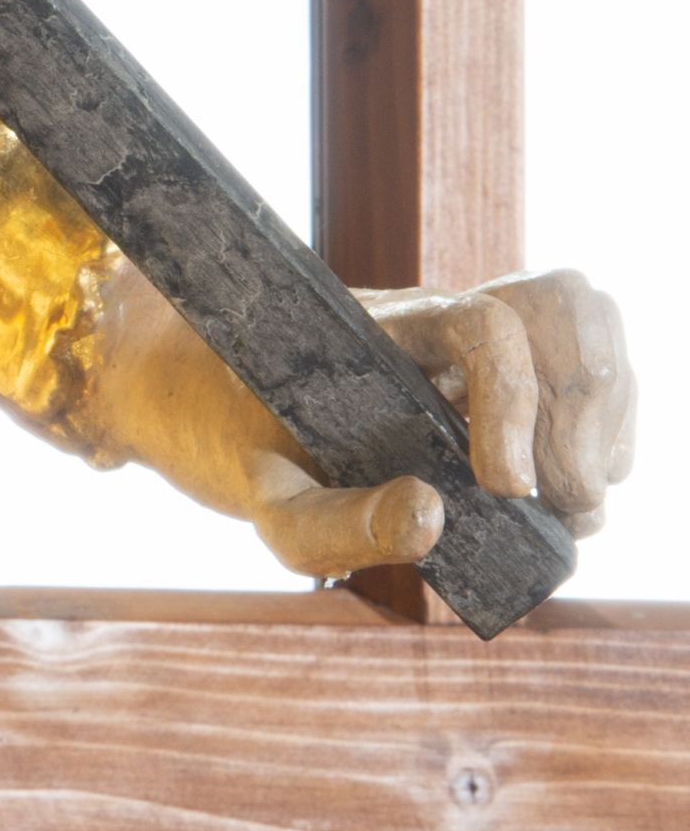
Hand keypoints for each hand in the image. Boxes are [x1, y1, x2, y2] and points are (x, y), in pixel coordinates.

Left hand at [245, 267, 636, 577]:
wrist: (222, 410)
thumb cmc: (243, 450)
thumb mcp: (268, 504)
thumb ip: (334, 522)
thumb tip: (430, 522)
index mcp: (379, 332)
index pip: (481, 323)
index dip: (513, 399)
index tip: (508, 488)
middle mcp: (440, 320)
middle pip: (561, 308)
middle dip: (584, 412)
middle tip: (569, 506)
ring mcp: (480, 341)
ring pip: (588, 328)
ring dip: (607, 418)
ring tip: (579, 504)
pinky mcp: (507, 371)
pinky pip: (587, 370)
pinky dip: (607, 427)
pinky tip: (578, 488)